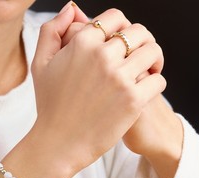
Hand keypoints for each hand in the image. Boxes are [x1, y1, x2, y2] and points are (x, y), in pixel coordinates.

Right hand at [60, 11, 182, 177]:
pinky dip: (154, 83)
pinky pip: (158, 79)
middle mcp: (102, 56)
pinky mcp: (133, 100)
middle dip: (141, 41)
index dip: (122, 27)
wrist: (59, 143)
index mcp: (82, 43)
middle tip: (138, 55)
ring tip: (146, 70)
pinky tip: (144, 90)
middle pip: (140, 32)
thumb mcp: (41, 64)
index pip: (116, 17)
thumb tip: (72, 8)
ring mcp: (119, 78)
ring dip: (153, 60)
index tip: (122, 42)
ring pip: (153, 52)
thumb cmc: (50, 105)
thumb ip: (52, 30)